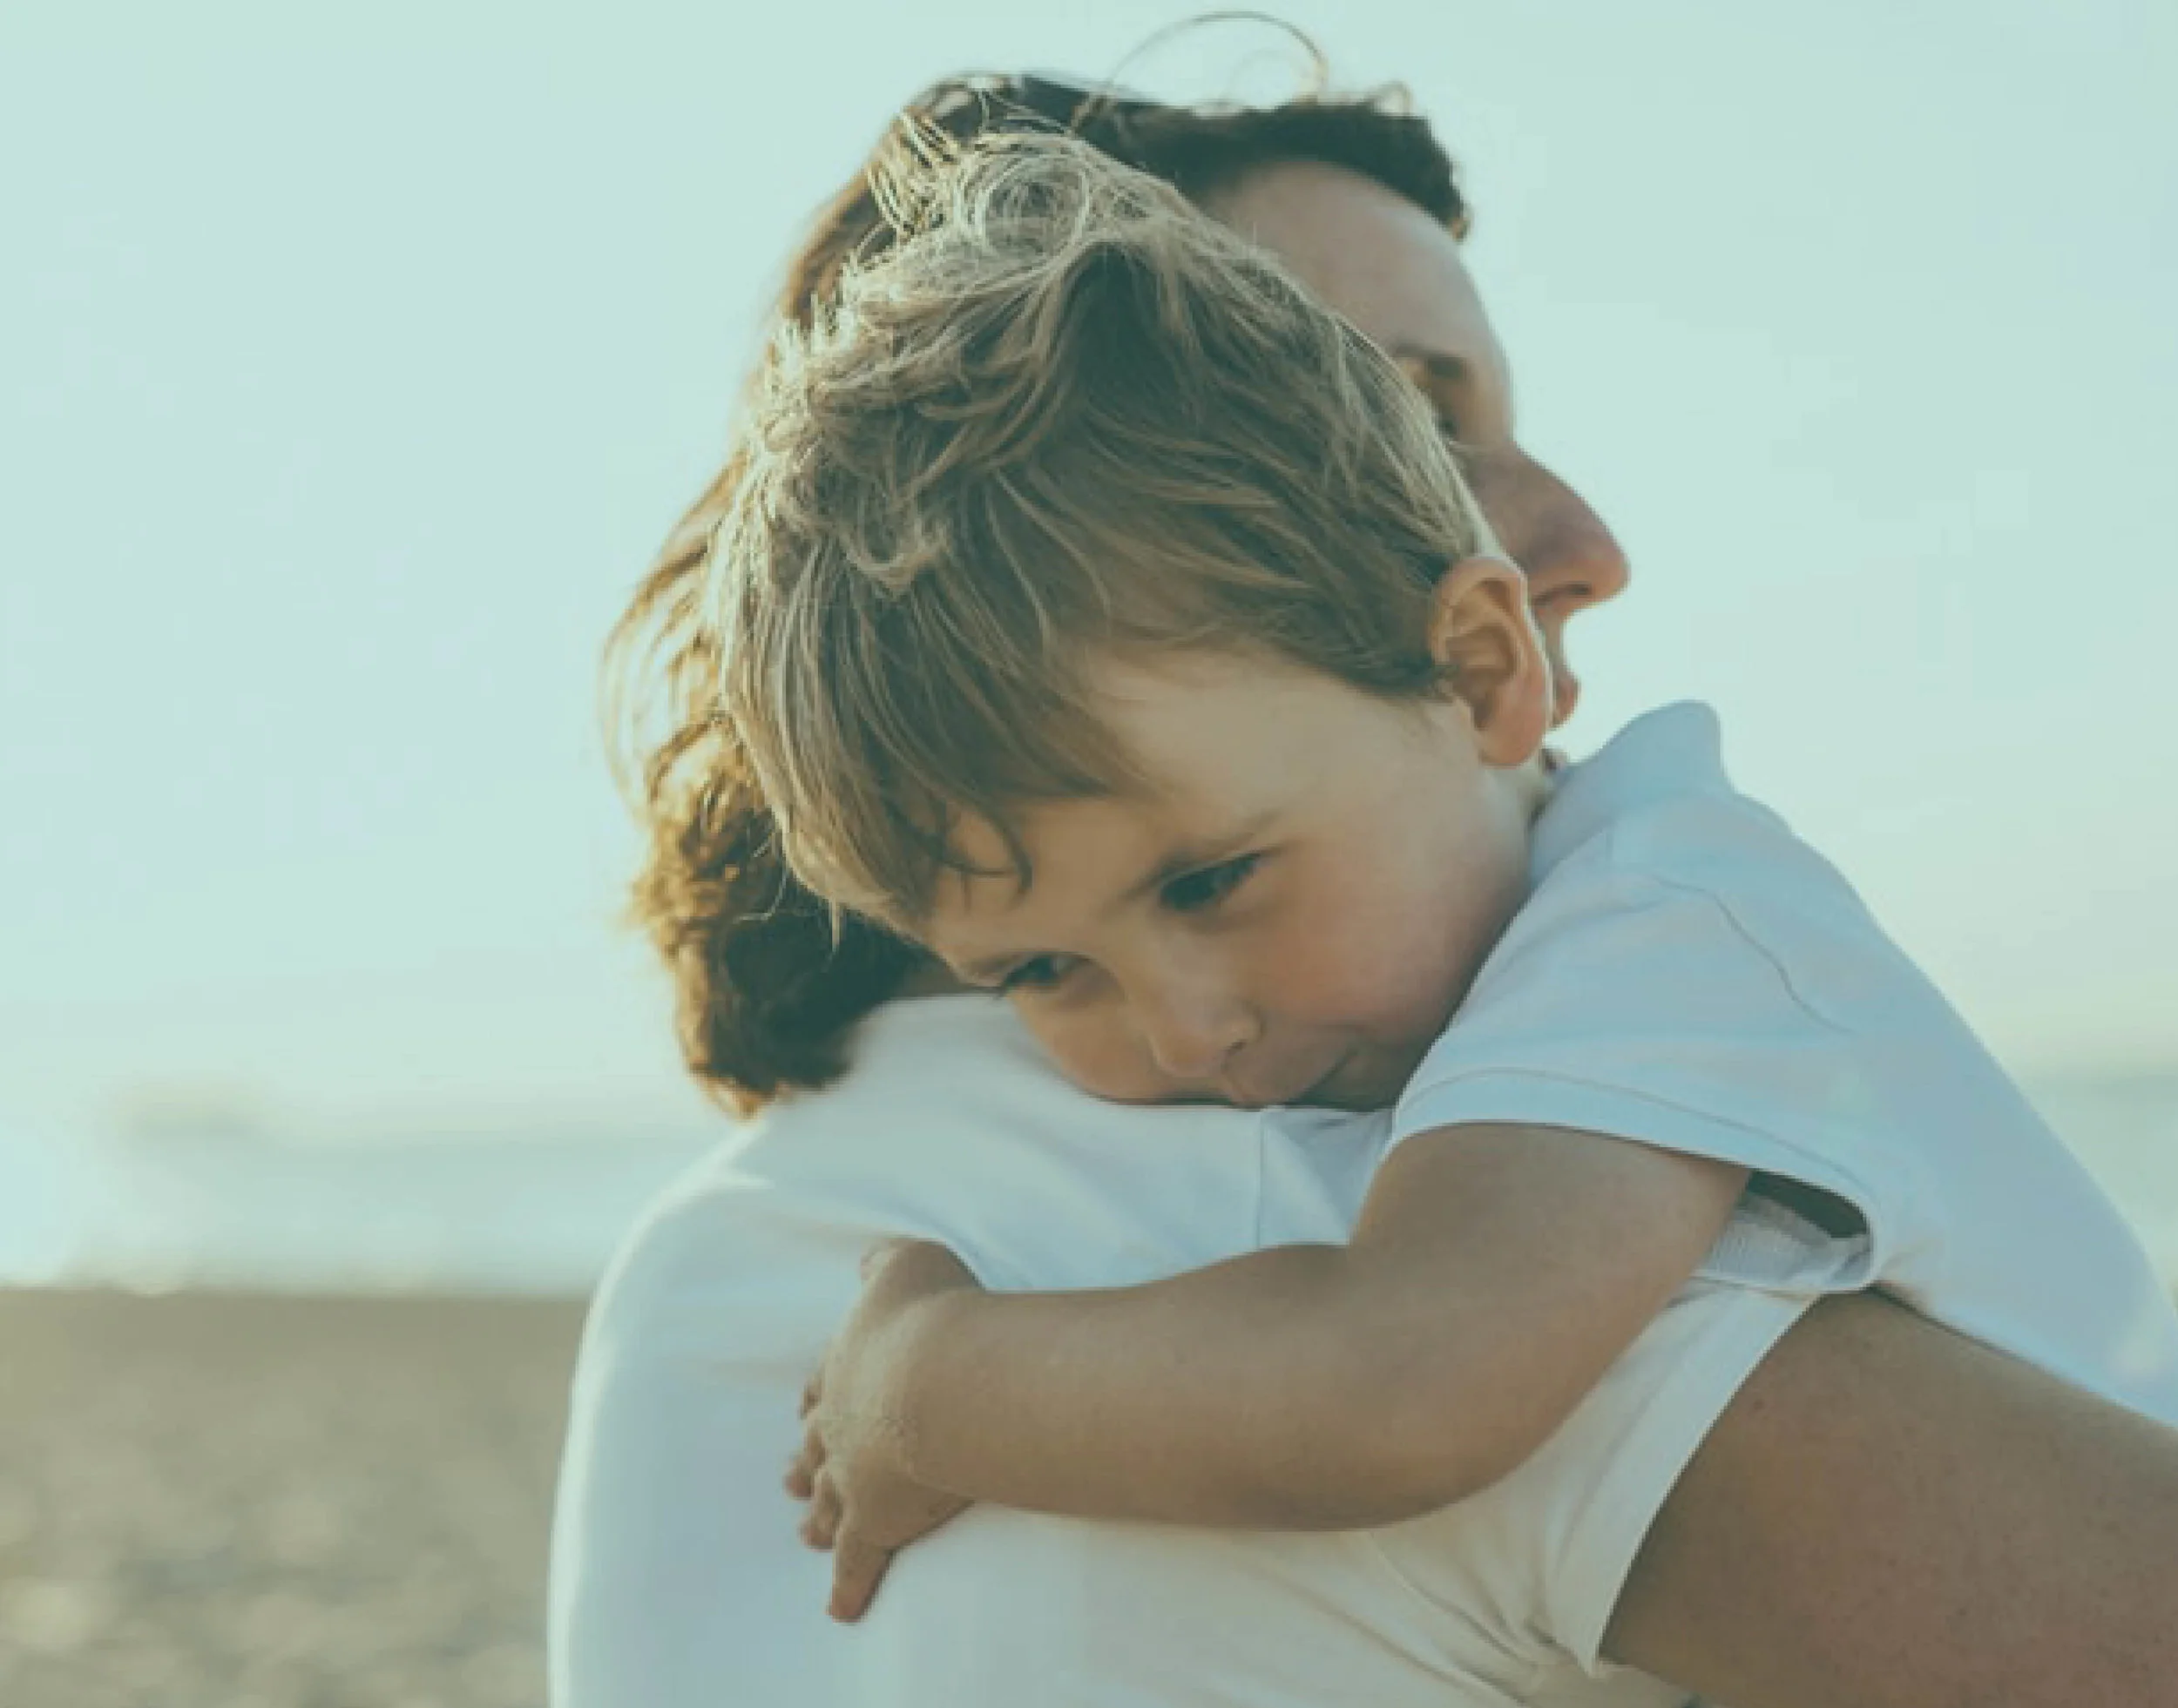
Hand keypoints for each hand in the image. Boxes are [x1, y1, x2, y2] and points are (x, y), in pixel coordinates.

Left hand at [786, 1237, 981, 1619]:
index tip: (807, 1409)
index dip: (819, 1397)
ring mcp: (852, 1474)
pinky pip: (856, 1560)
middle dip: (804, 1461)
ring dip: (816, 1516)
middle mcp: (839, 1422)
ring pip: (825, 1501)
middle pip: (814, 1447)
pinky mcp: (875, 1521)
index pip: (825, 1385)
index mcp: (847, 1365)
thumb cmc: (933, 1314)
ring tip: (805, 1531)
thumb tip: (868, 1261)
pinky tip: (840, 1607)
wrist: (941, 1377)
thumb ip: (885, 1262)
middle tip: (789, 1479)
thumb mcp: (908, 1263)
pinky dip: (847, 1584)